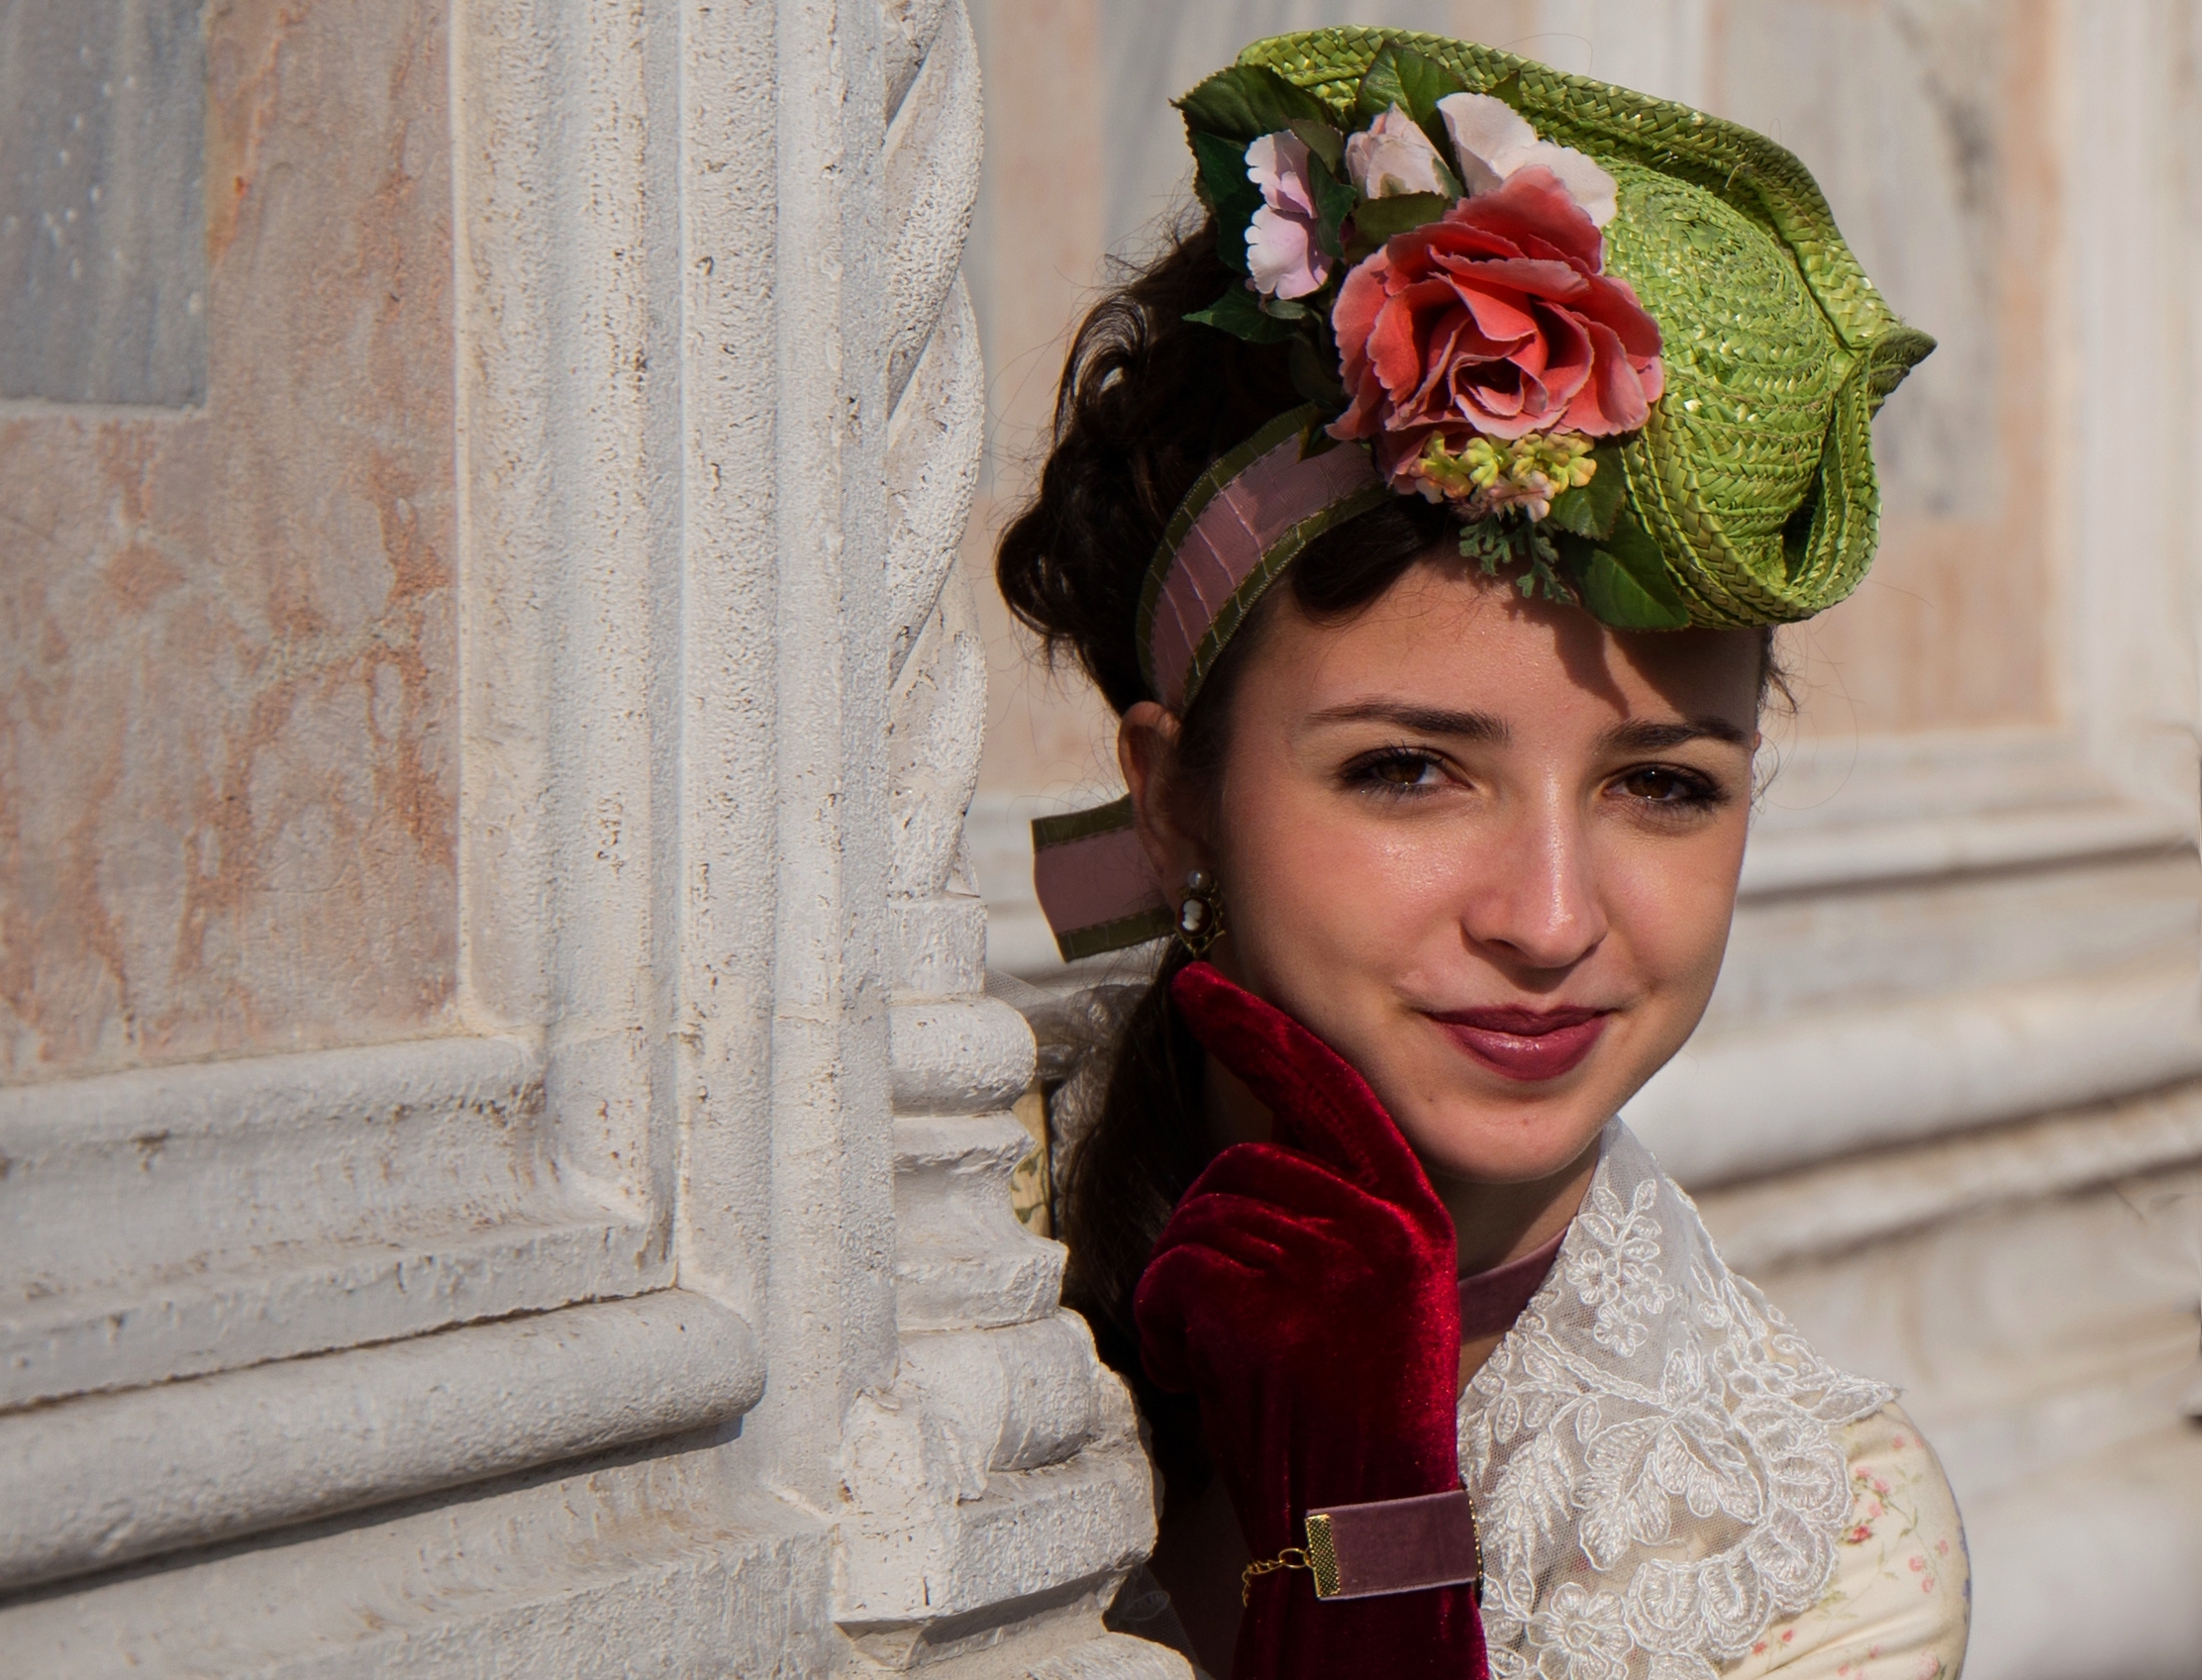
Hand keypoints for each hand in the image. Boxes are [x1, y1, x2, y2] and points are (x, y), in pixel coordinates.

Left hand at [1134, 962, 1486, 1678]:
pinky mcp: (1266, 1307)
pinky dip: (1165, 1328)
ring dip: (1187, 1288)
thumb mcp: (1373, 1287)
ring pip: (1198, 1220)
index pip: (1324, 1087)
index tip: (1199, 982)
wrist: (1362, 1511)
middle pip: (1239, 1167)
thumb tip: (1251, 1148)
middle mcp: (1377, 1220)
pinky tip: (1205, 1374)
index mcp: (1409, 1206)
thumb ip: (1330, 1209)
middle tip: (1238, 1318)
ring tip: (1236, 1355)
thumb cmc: (1352, 1405)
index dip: (1255, 1030)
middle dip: (1211, 1234)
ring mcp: (1324, 1263)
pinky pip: (1172, 1276)